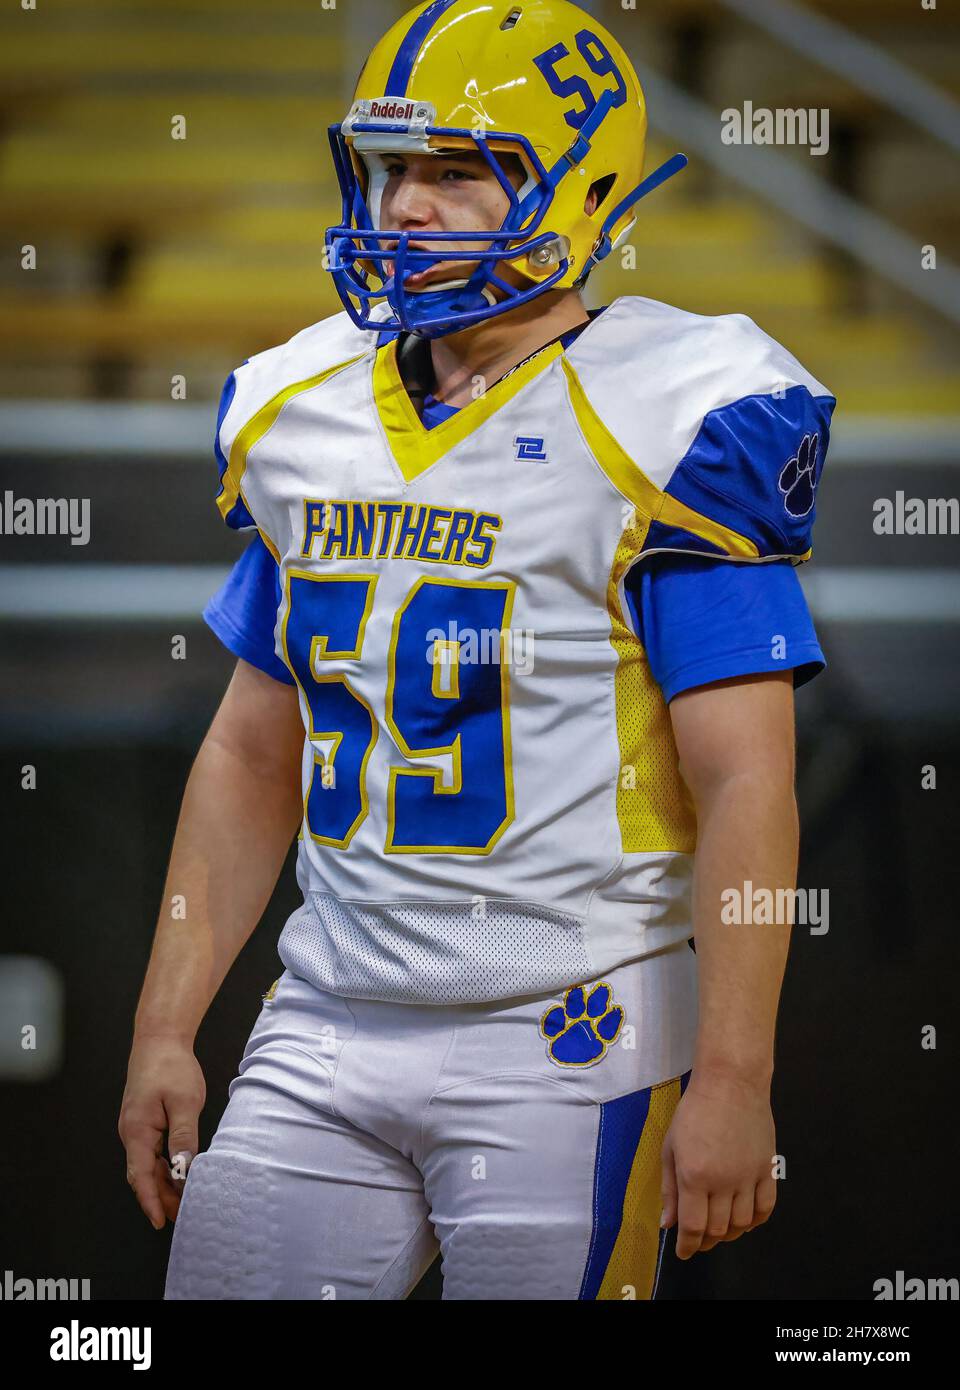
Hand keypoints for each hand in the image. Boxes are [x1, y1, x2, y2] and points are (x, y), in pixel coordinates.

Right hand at [118, 1035, 205, 1229]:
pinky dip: (161, 1167)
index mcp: (137, 1130)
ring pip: (146, 1164)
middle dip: (159, 1198)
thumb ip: (183, 1137)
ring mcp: (136, 1127)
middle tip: (179, 1217)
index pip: (141, 1176)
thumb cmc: (171, 1066)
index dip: (150, 1201)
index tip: (160, 1221)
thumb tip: (184, 1168)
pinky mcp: (143, 1121)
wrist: (159, 1039)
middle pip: (142, 1175)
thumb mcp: (184, 1102)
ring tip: (180, 1201)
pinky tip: (175, 1174)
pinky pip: (149, 1152)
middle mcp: (131, 1132)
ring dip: (161, 1184)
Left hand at [660, 1069, 777, 1258]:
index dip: (687, 1246)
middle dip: (705, 1241)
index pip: (693, 1226)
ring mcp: (750, 1177)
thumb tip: (669, 1224)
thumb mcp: (671, 1147)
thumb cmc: (694, 1111)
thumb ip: (669, 1188)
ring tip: (719, 1229)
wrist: (731, 1083)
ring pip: (743, 1224)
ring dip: (729, 1234)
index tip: (683, 1252)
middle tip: (697, 1240)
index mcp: (695, 1175)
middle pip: (718, 1229)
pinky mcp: (768, 1169)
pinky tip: (745, 1220)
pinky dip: (755, 1221)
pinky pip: (766, 1208)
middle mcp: (724, 1182)